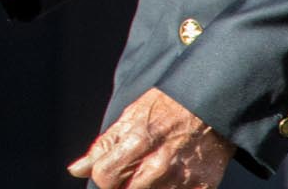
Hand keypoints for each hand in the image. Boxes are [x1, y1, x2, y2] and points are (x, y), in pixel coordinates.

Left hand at [69, 87, 233, 188]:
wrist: (211, 107)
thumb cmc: (167, 108)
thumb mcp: (130, 116)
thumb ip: (104, 146)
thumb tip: (76, 170)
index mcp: (138, 141)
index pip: (104, 177)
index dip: (103, 176)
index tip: (110, 170)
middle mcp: (159, 164)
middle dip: (122, 185)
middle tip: (132, 172)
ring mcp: (181, 179)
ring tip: (152, 173)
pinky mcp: (201, 188)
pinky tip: (169, 179)